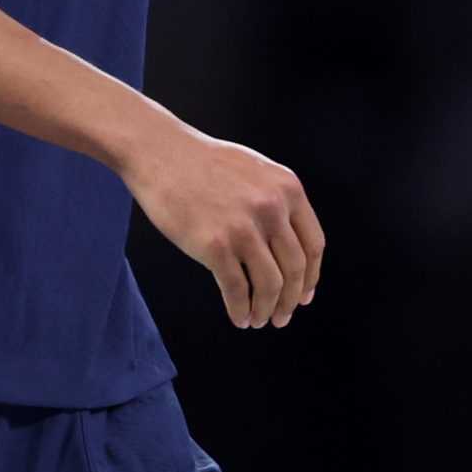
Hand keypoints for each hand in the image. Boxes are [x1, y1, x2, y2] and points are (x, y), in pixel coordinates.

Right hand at [119, 121, 323, 328]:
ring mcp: (243, 228)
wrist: (158, 151)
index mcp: (287, 189)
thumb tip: (288, 245)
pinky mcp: (214, 245)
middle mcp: (272, 209)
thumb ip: (276, 200)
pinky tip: (237, 316)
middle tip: (281, 317)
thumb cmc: (199, 161)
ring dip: (266, 309)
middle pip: (295, 270)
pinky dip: (240, 309)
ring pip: (270, 284)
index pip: (313, 245)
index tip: (304, 295)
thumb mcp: (254, 171)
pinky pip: (236, 289)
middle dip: (290, 301)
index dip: (311, 277)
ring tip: (257, 319)